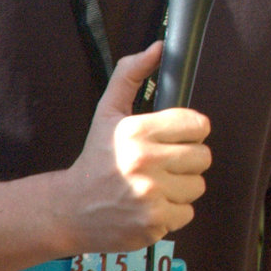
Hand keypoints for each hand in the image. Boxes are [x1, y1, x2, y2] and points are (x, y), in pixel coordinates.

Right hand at [50, 43, 211, 252]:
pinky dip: (172, 213)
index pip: (198, 126)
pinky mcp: (153, 223)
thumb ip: (131, 76)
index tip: (173, 140)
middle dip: (186, 161)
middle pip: (203, 157)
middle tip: (161, 166)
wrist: (66, 211)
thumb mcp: (107, 113)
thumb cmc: (95, 159)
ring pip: (197, 186)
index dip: (189, 133)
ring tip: (153, 187)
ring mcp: (150, 195)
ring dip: (180, 188)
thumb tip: (160, 46)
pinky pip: (187, 213)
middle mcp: (145, 163)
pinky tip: (149, 207)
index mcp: (137, 132)